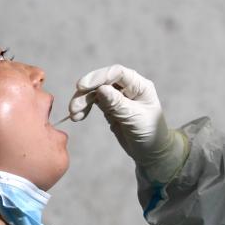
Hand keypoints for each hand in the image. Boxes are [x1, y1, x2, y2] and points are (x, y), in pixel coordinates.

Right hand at [69, 65, 187, 183]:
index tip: (83, 86)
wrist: (151, 151)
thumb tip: (100, 89)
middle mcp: (128, 87)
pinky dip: (84, 107)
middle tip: (74, 106)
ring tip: (74, 114)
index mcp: (139, 86)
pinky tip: (78, 116)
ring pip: (95, 91)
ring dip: (82, 100)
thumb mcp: (134, 118)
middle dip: (86, 91)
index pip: (118, 73)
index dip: (100, 77)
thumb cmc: (150, 133)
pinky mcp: (109, 106)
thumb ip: (117, 104)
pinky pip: (93, 102)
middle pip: (102, 81)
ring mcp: (117, 96)